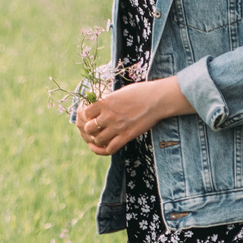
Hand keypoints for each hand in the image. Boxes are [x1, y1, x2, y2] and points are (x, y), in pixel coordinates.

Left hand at [76, 78, 190, 155]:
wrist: (157, 100)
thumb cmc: (141, 92)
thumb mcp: (120, 92)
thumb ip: (108, 100)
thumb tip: (99, 105)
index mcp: (105, 102)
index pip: (85, 113)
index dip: (85, 116)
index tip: (89, 116)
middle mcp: (109, 115)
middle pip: (89, 128)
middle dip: (89, 129)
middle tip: (92, 128)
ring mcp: (117, 127)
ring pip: (98, 140)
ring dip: (96, 139)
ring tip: (98, 137)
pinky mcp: (126, 136)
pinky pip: (110, 149)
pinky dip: (102, 150)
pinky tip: (101, 147)